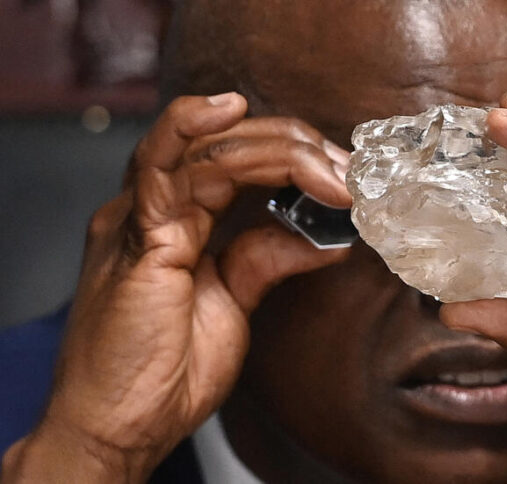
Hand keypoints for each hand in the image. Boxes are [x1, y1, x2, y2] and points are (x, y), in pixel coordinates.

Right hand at [1, 93, 351, 481]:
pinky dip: (192, 128)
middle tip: (349, 173)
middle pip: (227, 146)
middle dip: (297, 151)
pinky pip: (159, 164)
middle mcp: (154, 209)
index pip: (236, 161)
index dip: (295, 159)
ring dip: (278, 150)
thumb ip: (266, 257)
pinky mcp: (136, 237)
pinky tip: (229, 109)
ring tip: (329, 168)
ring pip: (207, 148)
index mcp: (174, 221)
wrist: (119, 428)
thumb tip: (324, 234)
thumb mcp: (232, 301)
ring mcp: (141, 218)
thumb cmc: (161, 372)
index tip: (345, 176)